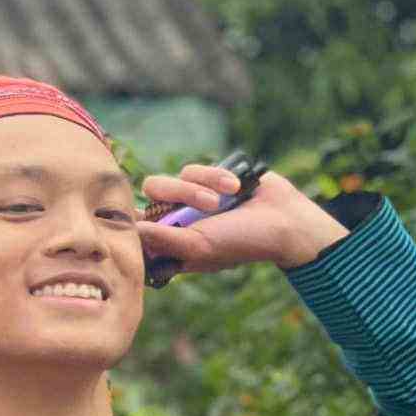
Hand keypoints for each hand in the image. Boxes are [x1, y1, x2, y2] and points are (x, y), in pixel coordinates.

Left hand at [137, 163, 347, 277]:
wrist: (284, 221)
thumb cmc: (241, 242)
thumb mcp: (198, 245)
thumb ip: (162, 239)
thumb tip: (131, 230)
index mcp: (171, 243)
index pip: (136, 229)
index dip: (131, 220)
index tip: (144, 213)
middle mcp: (176, 220)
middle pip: (150, 194)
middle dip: (177, 195)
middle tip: (206, 206)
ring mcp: (190, 199)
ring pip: (171, 179)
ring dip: (198, 186)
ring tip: (223, 200)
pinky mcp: (206, 179)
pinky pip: (192, 169)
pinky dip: (216, 176)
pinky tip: (236, 188)